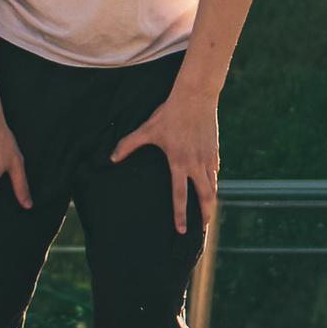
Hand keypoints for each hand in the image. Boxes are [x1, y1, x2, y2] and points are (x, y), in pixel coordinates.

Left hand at [110, 84, 216, 233]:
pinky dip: (213, 180)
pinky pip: (215, 170)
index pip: (180, 195)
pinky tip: (211, 183)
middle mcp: (196, 164)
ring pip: (213, 185)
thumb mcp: (147, 129)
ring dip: (211, 200)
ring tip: (208, 211)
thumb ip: (128, 145)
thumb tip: (112, 158)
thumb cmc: (170, 113)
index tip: (182, 230)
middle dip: (205, 215)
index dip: (180, 215)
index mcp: (179, 163)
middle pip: (204, 196)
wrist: (196, 96)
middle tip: (203, 229)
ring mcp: (208, 158)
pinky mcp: (214, 150)